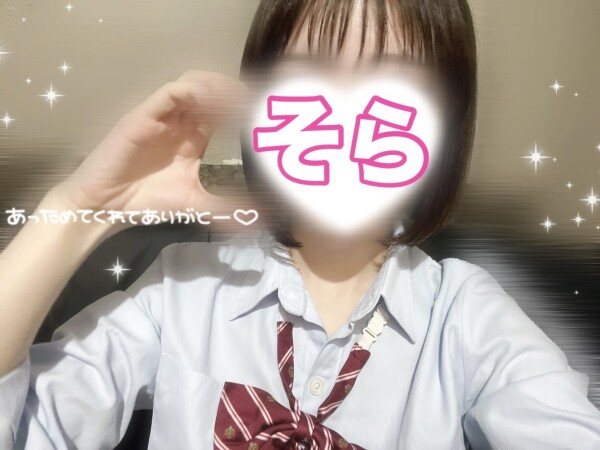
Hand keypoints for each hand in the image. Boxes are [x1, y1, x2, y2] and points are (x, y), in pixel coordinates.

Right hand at [56, 70, 251, 230]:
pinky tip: (212, 104)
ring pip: (193, 83)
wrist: (107, 208)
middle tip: (259, 102)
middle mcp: (180, 121)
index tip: (269, 114)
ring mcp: (162, 115)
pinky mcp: (143, 115)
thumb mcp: (197, 203)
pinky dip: (194, 92)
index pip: (223, 109)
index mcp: (194, 136)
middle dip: (237, 92)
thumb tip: (263, 216)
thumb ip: (228, 206)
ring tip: (239, 99)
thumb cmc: (148, 202)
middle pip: (212, 89)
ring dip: (218, 87)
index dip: (245, 107)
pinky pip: (171, 92)